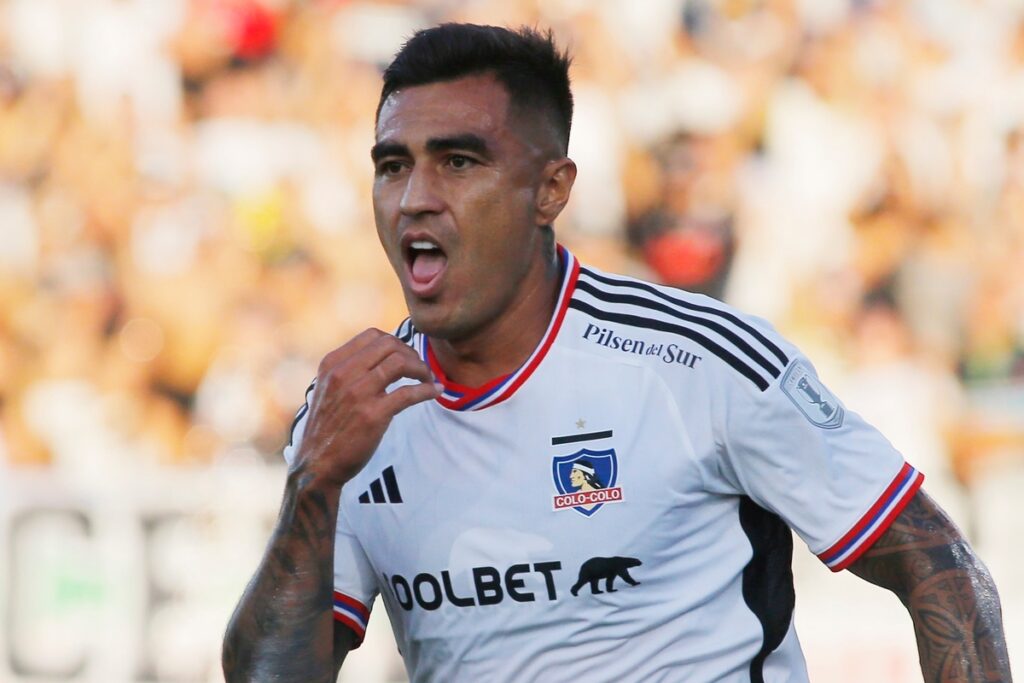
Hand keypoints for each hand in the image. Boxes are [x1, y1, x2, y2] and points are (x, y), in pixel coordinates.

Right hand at [292, 328, 438, 489]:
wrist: (317, 464)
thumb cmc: (327, 428)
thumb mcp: (327, 389)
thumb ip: (348, 371)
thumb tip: (382, 356)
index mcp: (332, 364)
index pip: (372, 336)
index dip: (396, 342)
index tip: (405, 355)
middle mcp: (343, 374)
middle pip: (389, 345)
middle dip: (411, 353)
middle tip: (419, 368)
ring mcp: (358, 393)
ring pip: (400, 362)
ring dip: (421, 368)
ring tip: (427, 379)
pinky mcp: (373, 415)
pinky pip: (408, 392)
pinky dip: (427, 390)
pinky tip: (435, 392)